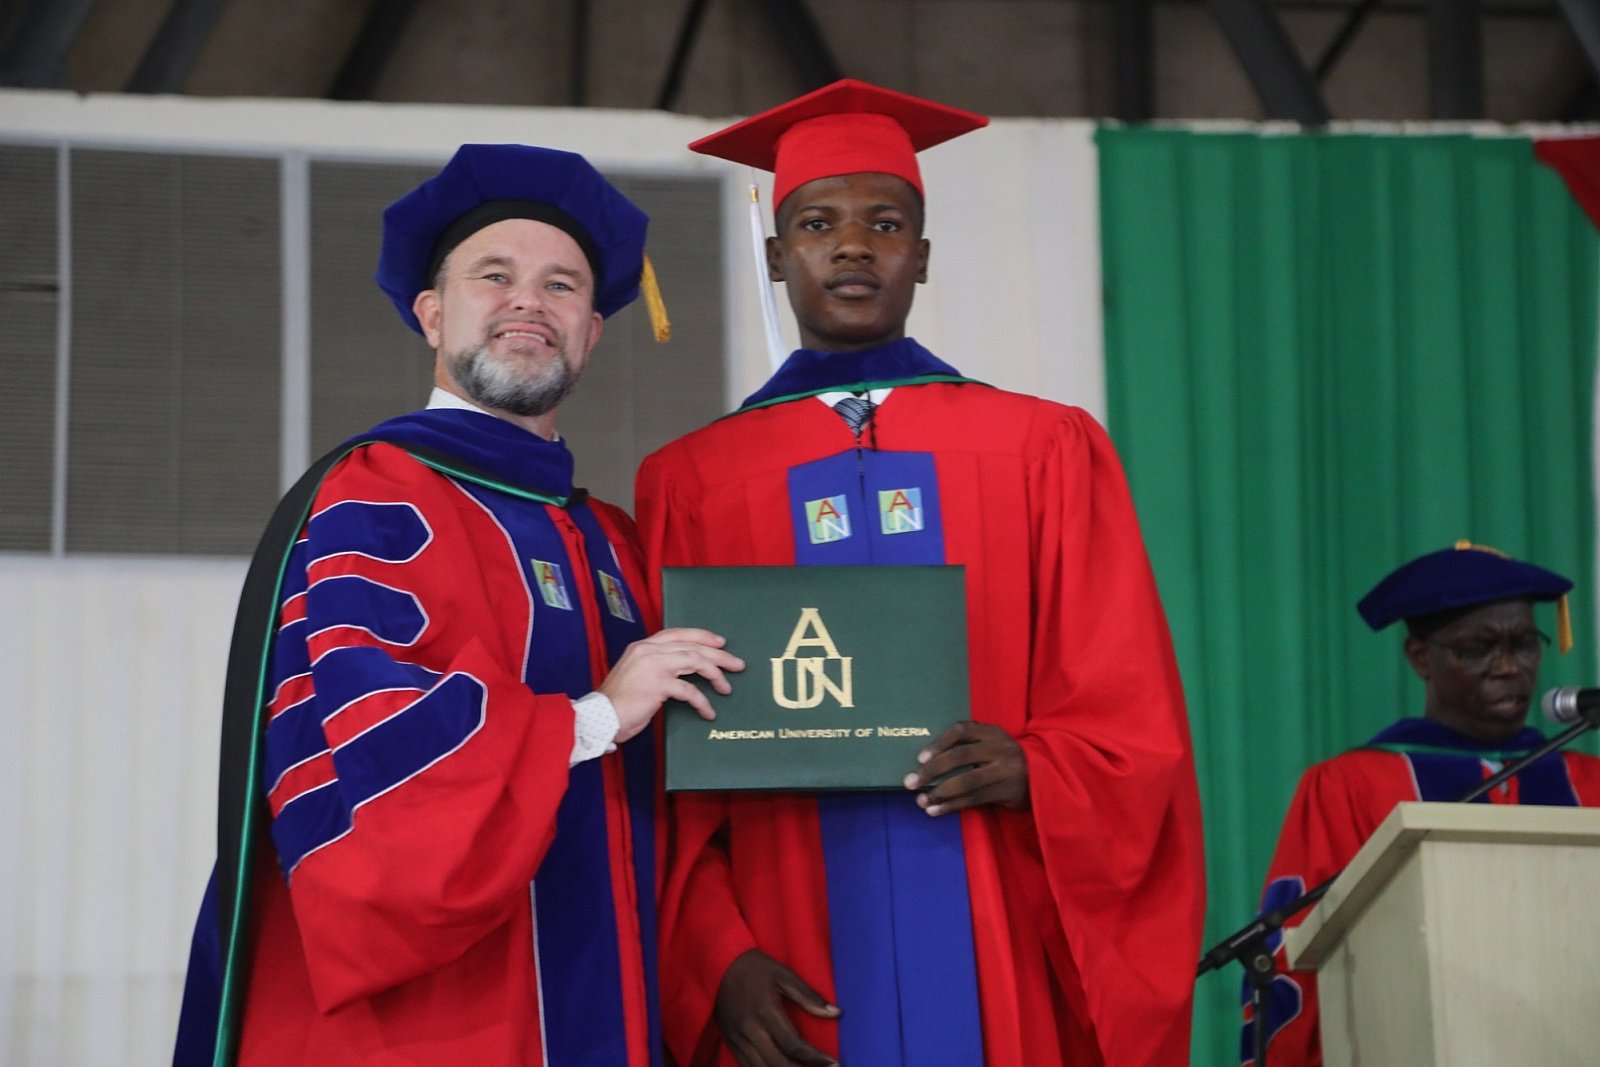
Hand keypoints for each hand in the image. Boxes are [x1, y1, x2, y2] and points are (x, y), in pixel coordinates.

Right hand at [599, 627, 743, 741]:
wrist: (599, 716)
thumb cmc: (618, 701)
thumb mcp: (636, 674)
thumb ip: (656, 667)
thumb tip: (684, 671)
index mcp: (643, 646)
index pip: (678, 633)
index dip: (701, 636)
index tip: (720, 642)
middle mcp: (649, 651)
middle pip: (692, 647)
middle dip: (718, 656)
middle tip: (736, 665)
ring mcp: (653, 666)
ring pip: (695, 661)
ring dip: (715, 674)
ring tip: (726, 687)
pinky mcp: (657, 684)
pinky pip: (688, 690)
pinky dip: (702, 701)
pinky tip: (708, 711)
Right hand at [714, 949, 839, 1066]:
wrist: (717, 964)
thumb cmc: (754, 967)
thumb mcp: (783, 974)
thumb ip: (808, 996)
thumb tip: (836, 1013)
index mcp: (765, 1012)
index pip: (793, 1045)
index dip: (815, 1058)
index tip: (833, 1063)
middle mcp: (750, 1030)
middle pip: (778, 1064)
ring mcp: (737, 1039)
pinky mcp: (731, 1043)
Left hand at [902, 720, 1028, 815]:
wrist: (1045, 775)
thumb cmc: (1006, 758)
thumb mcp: (993, 744)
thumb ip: (969, 745)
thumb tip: (927, 761)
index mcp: (993, 732)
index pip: (962, 730)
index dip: (939, 743)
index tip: (920, 758)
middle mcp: (1000, 749)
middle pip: (961, 757)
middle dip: (933, 770)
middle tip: (910, 781)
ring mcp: (1005, 771)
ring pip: (967, 782)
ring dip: (940, 793)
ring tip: (921, 801)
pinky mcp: (1007, 792)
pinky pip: (974, 800)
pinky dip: (952, 806)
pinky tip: (935, 811)